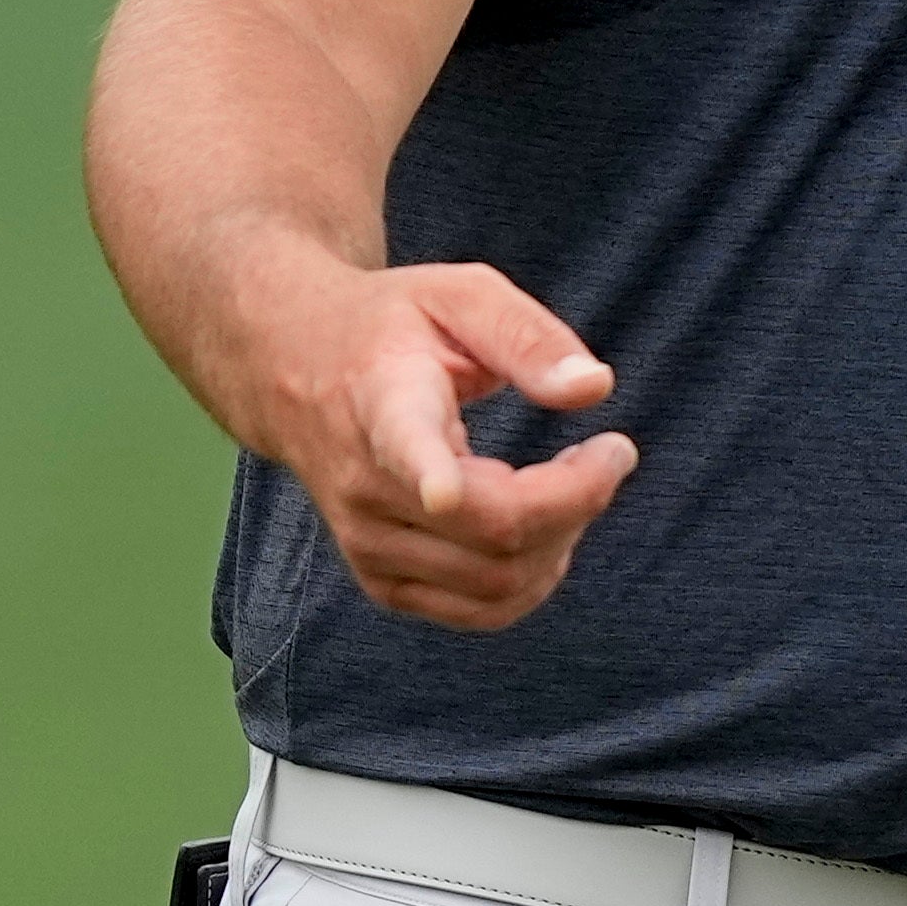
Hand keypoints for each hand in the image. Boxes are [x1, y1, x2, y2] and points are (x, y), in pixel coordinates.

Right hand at [255, 256, 639, 630]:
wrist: (295, 371)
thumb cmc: (394, 327)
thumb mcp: (460, 295)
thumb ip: (527, 336)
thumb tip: (594, 388)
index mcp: (384, 403)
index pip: (405, 447)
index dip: (428, 473)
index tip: (444, 488)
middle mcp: (365, 485)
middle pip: (495, 529)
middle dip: (579, 498)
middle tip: (611, 451)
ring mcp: (368, 544)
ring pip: (498, 582)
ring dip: (564, 538)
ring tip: (574, 480)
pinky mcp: (381, 583)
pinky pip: (482, 610)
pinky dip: (535, 578)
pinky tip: (544, 526)